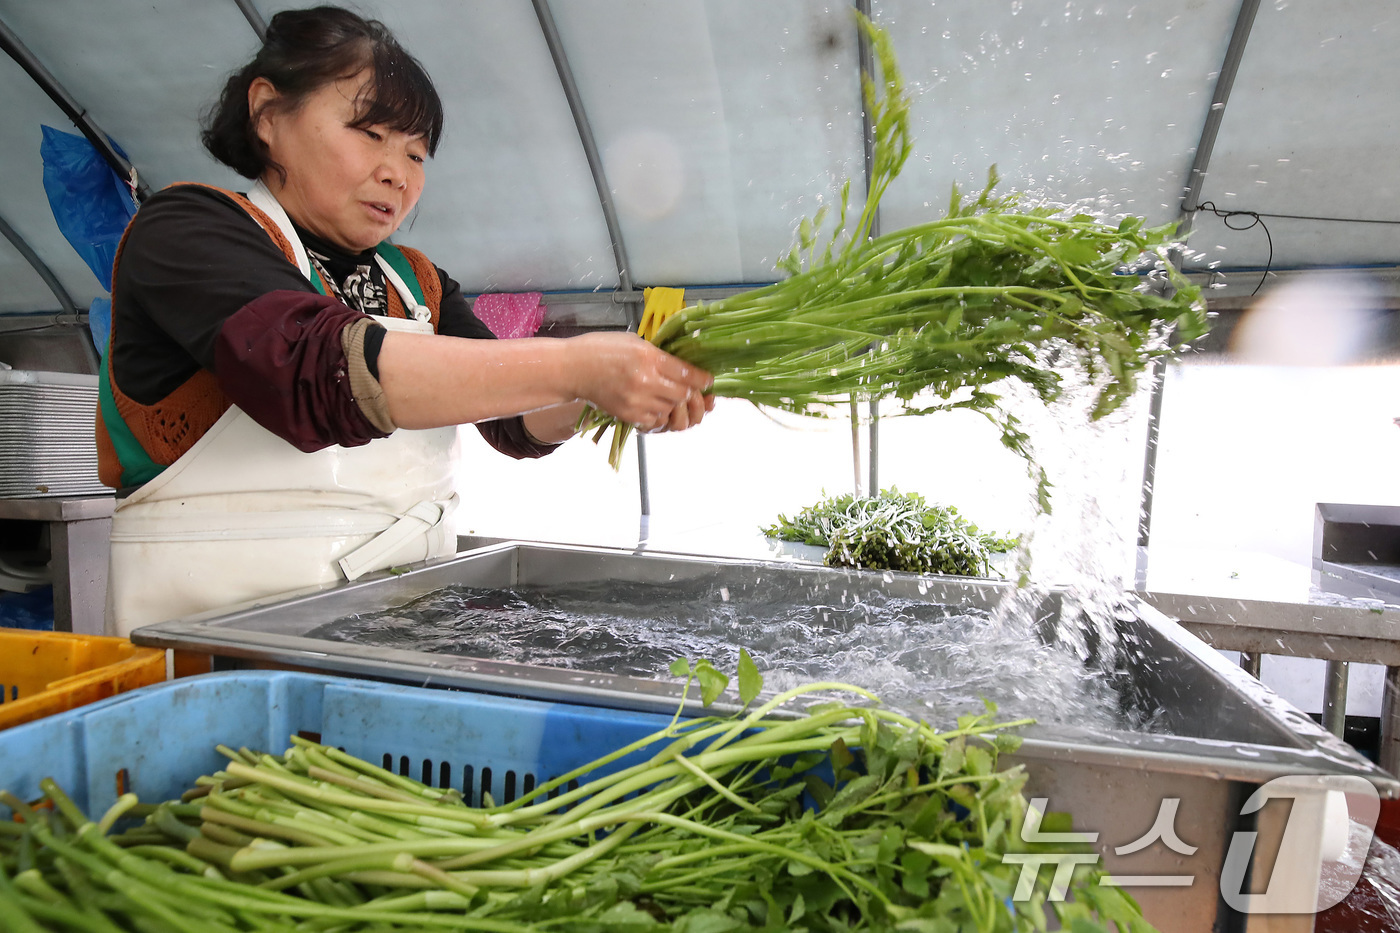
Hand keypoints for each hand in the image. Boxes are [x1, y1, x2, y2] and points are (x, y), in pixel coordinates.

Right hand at [568, 332, 712, 432]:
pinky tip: (654, 405)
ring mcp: (637, 401)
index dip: (703, 379)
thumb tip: (683, 365)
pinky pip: (655, 421)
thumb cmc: (600, 349)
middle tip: (691, 390)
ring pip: (671, 410)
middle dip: (692, 394)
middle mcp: (646, 381)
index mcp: (649, 357)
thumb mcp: (634, 342)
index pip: (688, 374)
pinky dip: (660, 415)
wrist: (572, 369)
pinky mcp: (628, 415)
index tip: (708, 380)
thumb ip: (659, 354)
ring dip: (675, 404)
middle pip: (684, 395)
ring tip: (669, 396)